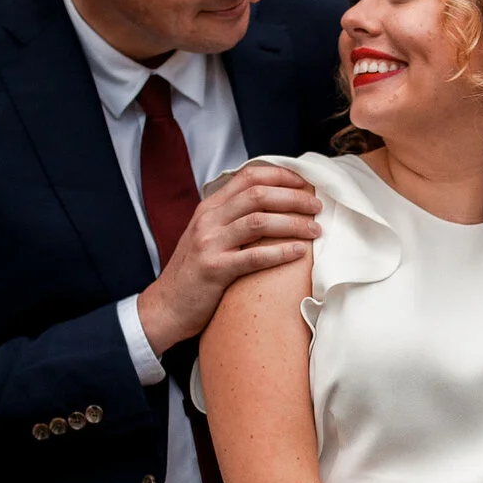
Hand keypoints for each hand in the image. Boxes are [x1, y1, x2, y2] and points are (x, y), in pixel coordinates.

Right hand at [138, 164, 323, 353]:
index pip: (248, 177)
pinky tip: (299, 252)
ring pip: (259, 221)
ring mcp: (210, 243)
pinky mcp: (214, 270)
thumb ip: (231, 218)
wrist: (166, 306)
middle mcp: (208, 220)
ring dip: (293, 223)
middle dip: (294, 198)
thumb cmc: (194, 273)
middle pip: (259, 195)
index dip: (281, 176)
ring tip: (315, 229)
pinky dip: (280, 252)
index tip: (305, 184)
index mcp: (209, 208)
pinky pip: (254, 256)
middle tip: (317, 206)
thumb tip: (271, 206)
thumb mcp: (207, 236)